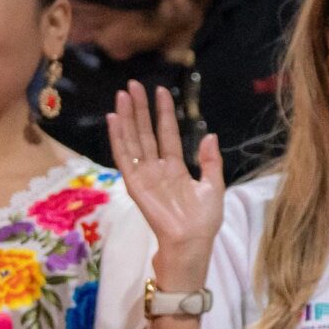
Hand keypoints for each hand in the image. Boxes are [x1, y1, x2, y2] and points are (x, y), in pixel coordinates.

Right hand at [105, 82, 223, 287]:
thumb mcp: (214, 187)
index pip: (168, 133)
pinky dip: (118, 139)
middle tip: (133, 85)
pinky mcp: (134, 184)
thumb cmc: (203, 220)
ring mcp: (144, 175)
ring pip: (133, 140)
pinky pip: (124, 157)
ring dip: (126, 118)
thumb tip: (209, 134)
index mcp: (176, 167)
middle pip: (145, 132)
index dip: (164, 113)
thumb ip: (210, 161)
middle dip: (139, 109)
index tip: (162, 91)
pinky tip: (114, 120)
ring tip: (122, 95)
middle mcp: (157, 168)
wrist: (191, 243)